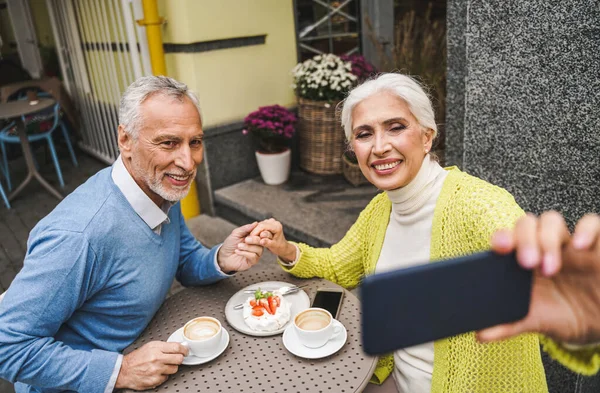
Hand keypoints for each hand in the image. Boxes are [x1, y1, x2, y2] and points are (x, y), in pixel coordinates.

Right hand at [115, 341, 187, 390]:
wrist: (124, 370)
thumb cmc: (137, 358)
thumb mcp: (150, 346)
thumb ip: (164, 346)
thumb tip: (179, 346)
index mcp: (156, 348)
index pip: (177, 347)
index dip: (184, 349)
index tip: (185, 350)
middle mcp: (157, 359)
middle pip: (179, 359)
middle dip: (180, 358)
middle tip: (177, 358)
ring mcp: (156, 371)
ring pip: (174, 369)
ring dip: (171, 367)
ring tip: (163, 365)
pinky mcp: (155, 380)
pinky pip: (166, 377)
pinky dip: (163, 375)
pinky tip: (157, 372)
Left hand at [217, 222, 263, 272]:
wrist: (224, 256)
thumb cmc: (230, 244)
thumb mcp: (236, 233)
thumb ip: (245, 228)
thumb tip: (255, 223)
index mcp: (254, 236)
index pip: (262, 233)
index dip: (259, 232)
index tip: (252, 232)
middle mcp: (257, 244)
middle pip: (262, 241)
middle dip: (254, 240)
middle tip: (245, 240)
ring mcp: (256, 253)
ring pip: (258, 249)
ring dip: (247, 247)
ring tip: (238, 246)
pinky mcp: (253, 261)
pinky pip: (254, 256)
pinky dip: (245, 253)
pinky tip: (238, 251)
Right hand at [248, 218, 296, 261]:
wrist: (282, 246)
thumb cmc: (279, 247)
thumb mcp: (273, 246)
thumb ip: (267, 243)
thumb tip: (261, 241)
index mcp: (277, 226)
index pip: (262, 226)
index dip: (254, 232)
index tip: (248, 239)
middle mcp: (274, 222)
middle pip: (259, 225)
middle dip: (253, 232)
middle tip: (247, 240)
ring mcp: (270, 221)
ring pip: (258, 225)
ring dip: (253, 232)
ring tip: (250, 240)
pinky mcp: (267, 223)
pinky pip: (258, 226)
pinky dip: (255, 231)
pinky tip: (253, 237)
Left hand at [477, 212, 599, 344]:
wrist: (598, 325)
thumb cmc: (562, 315)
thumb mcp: (536, 321)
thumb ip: (508, 325)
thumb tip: (479, 335)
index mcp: (522, 261)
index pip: (507, 238)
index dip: (502, 237)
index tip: (499, 248)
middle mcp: (543, 246)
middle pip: (527, 225)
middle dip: (525, 240)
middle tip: (528, 264)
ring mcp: (568, 244)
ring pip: (552, 220)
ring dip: (547, 238)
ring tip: (550, 267)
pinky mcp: (596, 246)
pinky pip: (593, 223)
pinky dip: (585, 229)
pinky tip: (580, 245)